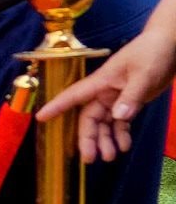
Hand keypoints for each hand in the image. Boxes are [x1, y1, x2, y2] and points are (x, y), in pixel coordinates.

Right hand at [40, 25, 175, 162]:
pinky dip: (121, 134)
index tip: (40, 117)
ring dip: (105, 140)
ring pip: (104, 123)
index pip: (74, 95)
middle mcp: (105, 92)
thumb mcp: (144, 74)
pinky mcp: (129, 101)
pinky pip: (120, 122)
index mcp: (102, 82)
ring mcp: (116, 97)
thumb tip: (118, 117)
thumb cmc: (152, 53)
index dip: (56, 106)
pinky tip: (124, 146)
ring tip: (110, 157)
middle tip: (90, 159)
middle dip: (88, 138)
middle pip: (89, 117)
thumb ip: (131, 96)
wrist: (168, 44)